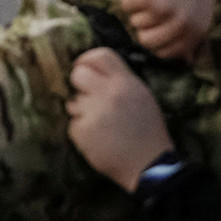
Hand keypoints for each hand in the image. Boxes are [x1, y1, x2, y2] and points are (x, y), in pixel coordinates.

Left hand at [66, 49, 174, 191]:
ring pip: (73, 102)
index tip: (82, 66)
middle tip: (87, 95)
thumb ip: (121, 81)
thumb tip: (96, 70)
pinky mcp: (83, 131)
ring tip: (102, 125)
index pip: (100, 56)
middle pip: (79, 74)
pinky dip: (82, 131)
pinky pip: (73, 124)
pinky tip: (98, 139)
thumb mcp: (142, 96)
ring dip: (82, 111)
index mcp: (126, 82)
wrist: (147, 164)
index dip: (87, 59)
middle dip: (79, 84)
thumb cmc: (147, 131)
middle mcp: (108, 93)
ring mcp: (94, 112)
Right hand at [121, 0, 219, 62]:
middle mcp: (179, 25)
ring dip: (140, 7)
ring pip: (135, 22)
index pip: (165, 53)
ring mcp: (160, 11)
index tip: (157, 26)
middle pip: (146, 41)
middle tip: (153, 6)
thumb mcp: (201, 12)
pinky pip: (126, 5)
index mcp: (194, 31)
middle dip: (145, 26)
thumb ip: (190, 37)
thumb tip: (185, 61)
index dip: (157, 39)